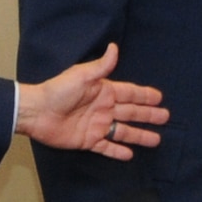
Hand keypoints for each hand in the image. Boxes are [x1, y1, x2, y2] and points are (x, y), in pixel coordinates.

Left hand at [16, 43, 167, 157]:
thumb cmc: (58, 91)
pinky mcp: (88, 141)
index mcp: (103, 91)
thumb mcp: (81, 75)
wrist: (36, 112)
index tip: (159, 97)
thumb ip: (101, 66)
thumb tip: (115, 47)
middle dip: (149, 115)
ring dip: (139, 135)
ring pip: (123, 131)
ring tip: (156, 140)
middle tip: (166, 118)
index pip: (130, 93)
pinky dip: (118, 151)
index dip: (145, 95)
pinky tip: (130, 154)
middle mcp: (103, 109)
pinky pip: (107, 147)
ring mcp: (96, 126)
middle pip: (132, 112)